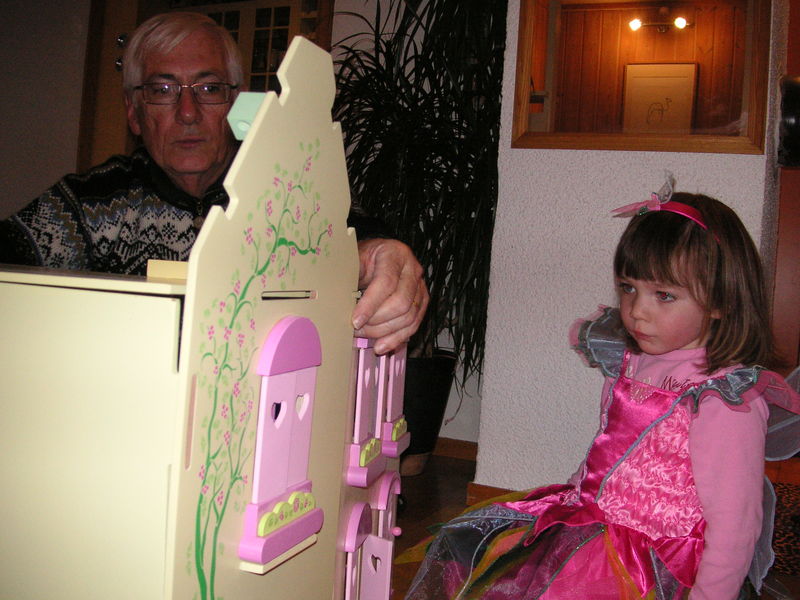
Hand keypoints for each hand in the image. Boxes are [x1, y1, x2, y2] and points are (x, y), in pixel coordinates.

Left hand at [352, 238, 428, 353]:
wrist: (376, 256)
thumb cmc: (363, 258)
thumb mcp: (353, 260)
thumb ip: (348, 277)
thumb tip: (335, 300)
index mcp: (395, 254)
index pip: (386, 282)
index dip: (370, 305)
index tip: (355, 321)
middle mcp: (412, 268)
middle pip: (401, 303)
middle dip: (377, 321)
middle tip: (357, 329)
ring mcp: (420, 286)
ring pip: (409, 317)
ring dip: (385, 332)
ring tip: (365, 336)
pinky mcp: (421, 301)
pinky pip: (414, 324)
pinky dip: (397, 338)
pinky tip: (382, 345)